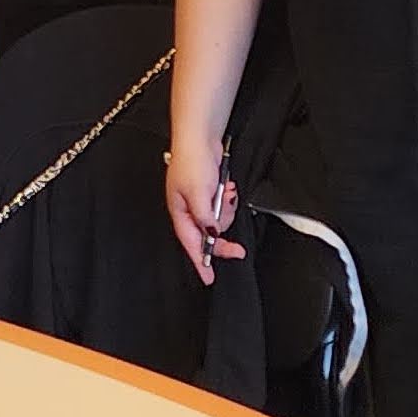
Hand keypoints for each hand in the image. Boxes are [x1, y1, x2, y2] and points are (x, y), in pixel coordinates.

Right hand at [164, 145, 246, 284]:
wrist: (200, 138)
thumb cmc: (192, 162)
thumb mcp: (199, 193)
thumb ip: (205, 217)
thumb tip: (212, 234)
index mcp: (179, 211)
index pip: (190, 243)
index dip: (200, 261)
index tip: (209, 278)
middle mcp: (188, 209)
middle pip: (207, 236)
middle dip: (222, 238)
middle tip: (238, 250)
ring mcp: (198, 202)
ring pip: (217, 222)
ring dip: (226, 211)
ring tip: (225, 195)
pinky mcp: (208, 194)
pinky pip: (221, 208)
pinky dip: (227, 201)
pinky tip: (226, 189)